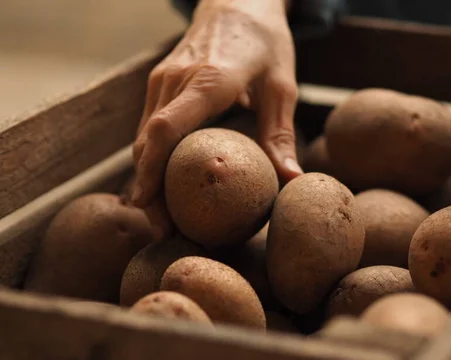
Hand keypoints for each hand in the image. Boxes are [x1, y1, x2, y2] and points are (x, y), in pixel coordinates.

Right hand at [131, 0, 301, 237]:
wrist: (237, 1)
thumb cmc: (265, 43)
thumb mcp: (282, 85)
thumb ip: (281, 134)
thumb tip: (291, 180)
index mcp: (208, 80)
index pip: (167, 131)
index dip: (154, 173)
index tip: (151, 207)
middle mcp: (176, 80)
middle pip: (149, 142)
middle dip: (148, 189)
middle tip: (162, 230)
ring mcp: (163, 79)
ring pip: (143, 137)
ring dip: (146, 177)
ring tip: (159, 217)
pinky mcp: (160, 83)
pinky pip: (148, 126)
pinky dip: (149, 158)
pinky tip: (159, 185)